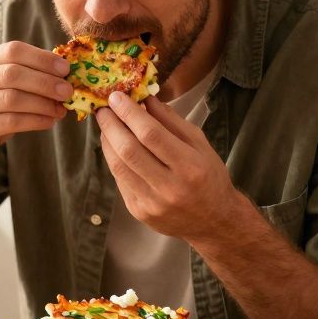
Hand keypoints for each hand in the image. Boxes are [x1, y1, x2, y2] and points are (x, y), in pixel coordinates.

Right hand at [0, 41, 70, 172]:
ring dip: (43, 103)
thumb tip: (65, 75)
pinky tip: (49, 122)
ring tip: (61, 109)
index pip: (13, 50)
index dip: (42, 58)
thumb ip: (27, 77)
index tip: (65, 69)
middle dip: (45, 82)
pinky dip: (35, 120)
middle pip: (13, 73)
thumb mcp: (4, 89)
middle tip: (68, 91)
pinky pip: (11, 121)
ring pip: (12, 98)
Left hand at [95, 92, 242, 240]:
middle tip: (103, 108)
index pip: (151, 134)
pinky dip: (114, 159)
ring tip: (106, 125)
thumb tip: (144, 99)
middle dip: (111, 125)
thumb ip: (171, 121)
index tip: (116, 96)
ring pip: (118, 166)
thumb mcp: (200, 144)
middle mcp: (170, 188)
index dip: (129, 113)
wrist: (214, 222)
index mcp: (190, 167)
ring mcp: (152, 203)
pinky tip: (114, 146)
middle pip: (129, 150)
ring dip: (107, 141)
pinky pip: (120, 180)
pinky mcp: (139, 212)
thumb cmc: (209, 177)